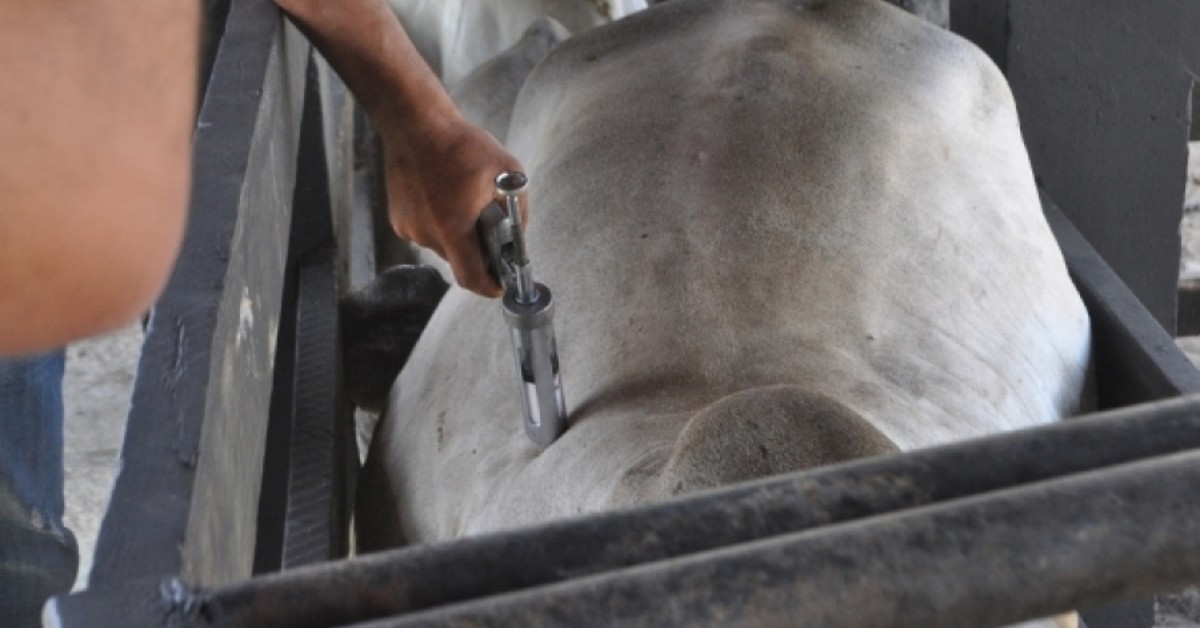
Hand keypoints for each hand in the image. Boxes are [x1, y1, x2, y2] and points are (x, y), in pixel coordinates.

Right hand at [383, 116, 526, 296]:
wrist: (415, 123)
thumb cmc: (461, 145)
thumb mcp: (508, 173)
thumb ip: (519, 211)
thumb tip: (518, 237)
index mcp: (452, 227)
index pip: (471, 277)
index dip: (490, 286)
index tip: (501, 283)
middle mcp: (426, 234)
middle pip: (459, 260)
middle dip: (477, 251)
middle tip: (490, 227)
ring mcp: (409, 227)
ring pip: (443, 246)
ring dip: (458, 235)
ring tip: (466, 204)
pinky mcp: (399, 219)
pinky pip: (427, 232)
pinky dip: (441, 223)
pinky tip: (446, 197)